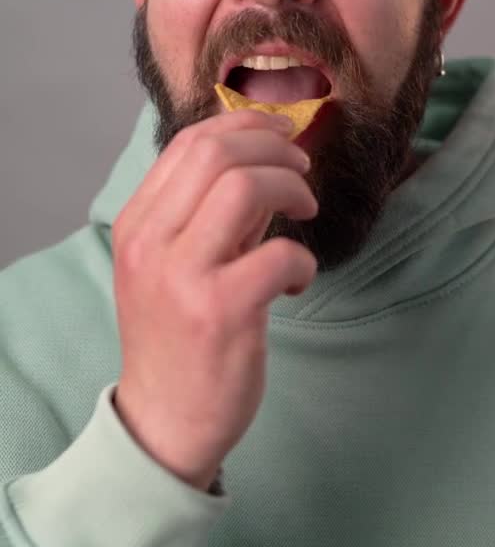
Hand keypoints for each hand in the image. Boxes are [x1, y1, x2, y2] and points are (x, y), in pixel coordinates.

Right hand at [112, 109, 317, 490]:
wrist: (164, 422)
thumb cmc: (179, 335)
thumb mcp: (177, 263)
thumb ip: (213, 210)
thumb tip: (266, 156)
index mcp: (137, 223)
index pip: (191, 142)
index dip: (245, 124)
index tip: (281, 132)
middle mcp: (150, 243)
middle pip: (218, 153)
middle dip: (275, 148)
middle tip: (302, 170)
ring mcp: (182, 277)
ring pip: (245, 187)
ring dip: (291, 188)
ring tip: (304, 212)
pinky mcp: (220, 313)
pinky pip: (280, 254)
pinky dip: (302, 259)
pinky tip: (295, 280)